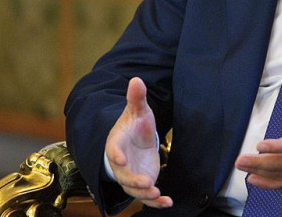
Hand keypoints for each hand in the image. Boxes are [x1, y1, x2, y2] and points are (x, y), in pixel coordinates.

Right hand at [105, 77, 172, 208]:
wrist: (135, 140)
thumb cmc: (134, 124)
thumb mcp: (138, 110)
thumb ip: (136, 98)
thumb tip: (136, 79)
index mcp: (117, 143)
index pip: (113, 150)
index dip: (116, 155)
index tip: (120, 159)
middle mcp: (121, 163)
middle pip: (123, 176)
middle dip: (134, 181)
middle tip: (147, 183)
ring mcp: (130, 175)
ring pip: (134, 190)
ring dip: (145, 195)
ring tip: (158, 195)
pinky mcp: (142, 183)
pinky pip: (146, 197)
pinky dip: (156, 202)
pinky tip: (168, 202)